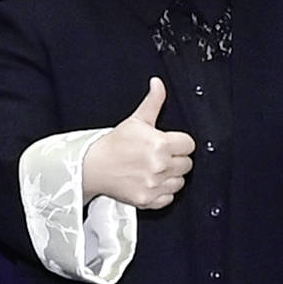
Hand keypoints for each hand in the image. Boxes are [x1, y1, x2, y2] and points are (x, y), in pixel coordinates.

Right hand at [81, 79, 197, 211]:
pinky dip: (162, 192)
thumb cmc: (114, 144)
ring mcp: (154, 184)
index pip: (189, 145)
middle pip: (187, 164)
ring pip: (180, 182)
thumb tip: (158, 83)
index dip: (179, 143)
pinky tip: (151, 182)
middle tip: (159, 156)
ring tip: (155, 169)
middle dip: (175, 159)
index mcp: (160, 144)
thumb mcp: (136, 120)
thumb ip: (153, 102)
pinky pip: (169, 198)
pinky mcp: (148, 200)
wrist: (93, 166)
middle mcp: (160, 165)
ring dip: (170, 177)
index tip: (168, 144)